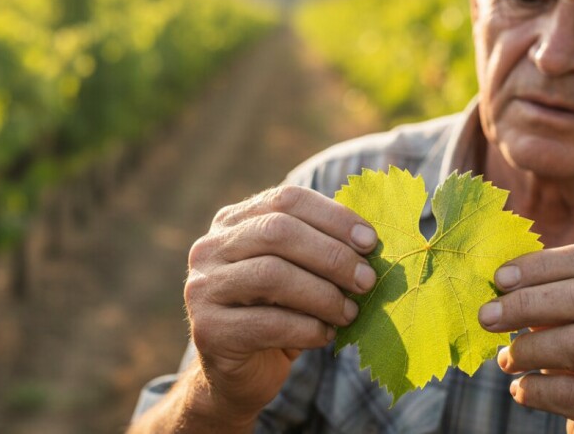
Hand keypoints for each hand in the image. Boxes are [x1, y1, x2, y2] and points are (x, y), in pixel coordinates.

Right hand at [183, 185, 377, 425]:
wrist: (240, 374)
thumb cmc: (278, 315)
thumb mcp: (298, 274)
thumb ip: (320, 249)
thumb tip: (370, 240)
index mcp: (233, 222)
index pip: (286, 199)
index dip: (333, 216)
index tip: (370, 242)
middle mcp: (209, 248)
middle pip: (277, 232)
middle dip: (331, 255)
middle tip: (367, 280)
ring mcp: (202, 288)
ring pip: (271, 275)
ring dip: (323, 295)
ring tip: (350, 312)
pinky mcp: (208, 330)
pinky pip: (267, 323)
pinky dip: (307, 329)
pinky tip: (326, 335)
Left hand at [478, 244, 573, 432]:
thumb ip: (549, 296)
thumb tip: (498, 280)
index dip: (542, 264)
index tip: (500, 278)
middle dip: (527, 302)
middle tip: (487, 316)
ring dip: (527, 349)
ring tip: (506, 360)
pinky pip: (570, 392)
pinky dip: (533, 389)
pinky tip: (520, 390)